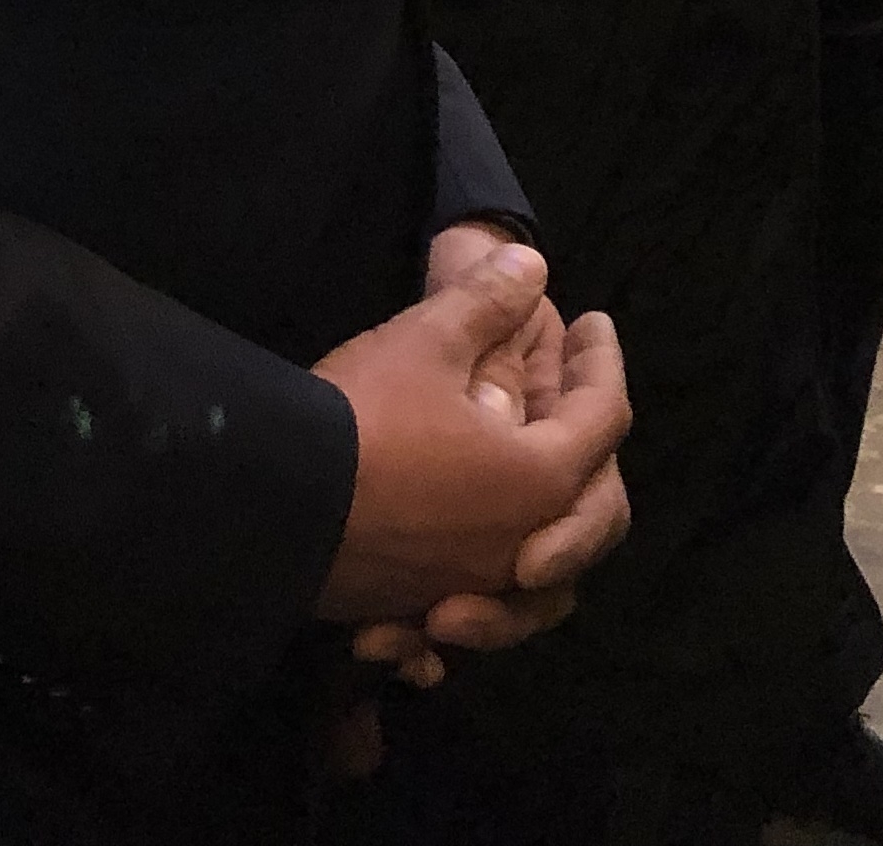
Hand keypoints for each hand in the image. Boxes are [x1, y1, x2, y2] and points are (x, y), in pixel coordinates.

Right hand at [313, 248, 633, 624]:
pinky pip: (475, 614)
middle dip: (596, 457)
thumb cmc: (365, 417)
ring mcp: (477, 584)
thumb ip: (487, 302)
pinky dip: (478, 607)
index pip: (605, 416)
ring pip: (548, 581)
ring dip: (553, 542)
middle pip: (599, 511)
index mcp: (541, 478)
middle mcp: (524, 544)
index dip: (602, 361)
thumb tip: (532, 267)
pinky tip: (452, 601)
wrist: (277, 503)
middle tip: (572, 408)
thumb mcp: (427, 340)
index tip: (594, 324)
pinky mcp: (426, 608)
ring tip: (528, 494)